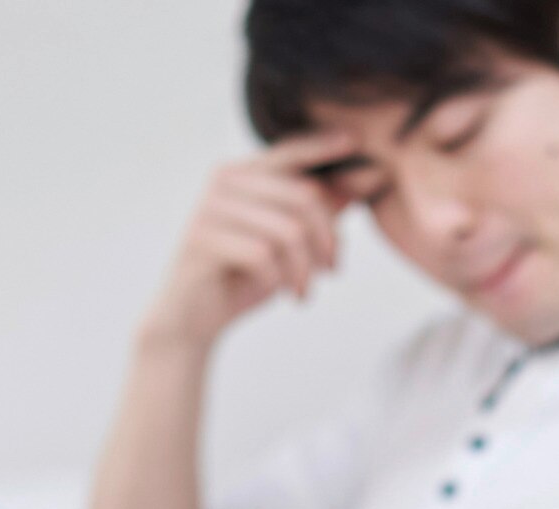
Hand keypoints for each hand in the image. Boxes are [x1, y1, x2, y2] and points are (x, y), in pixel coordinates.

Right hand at [143, 132, 356, 349]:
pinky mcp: (203, 239)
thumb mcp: (288, 243)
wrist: (192, 319)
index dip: (322, 146)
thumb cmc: (241, 277)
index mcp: (242, 174)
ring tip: (304, 290)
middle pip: (302, 196)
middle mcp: (223, 181)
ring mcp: (210, 207)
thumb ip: (320, 211)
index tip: (354, 139)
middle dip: (327, 238)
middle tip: (333, 269)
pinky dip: (282, 279)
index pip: (289, 152)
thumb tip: (367, 179)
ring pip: (288, 230)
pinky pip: (264, 254)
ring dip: (306, 268)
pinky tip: (285, 294)